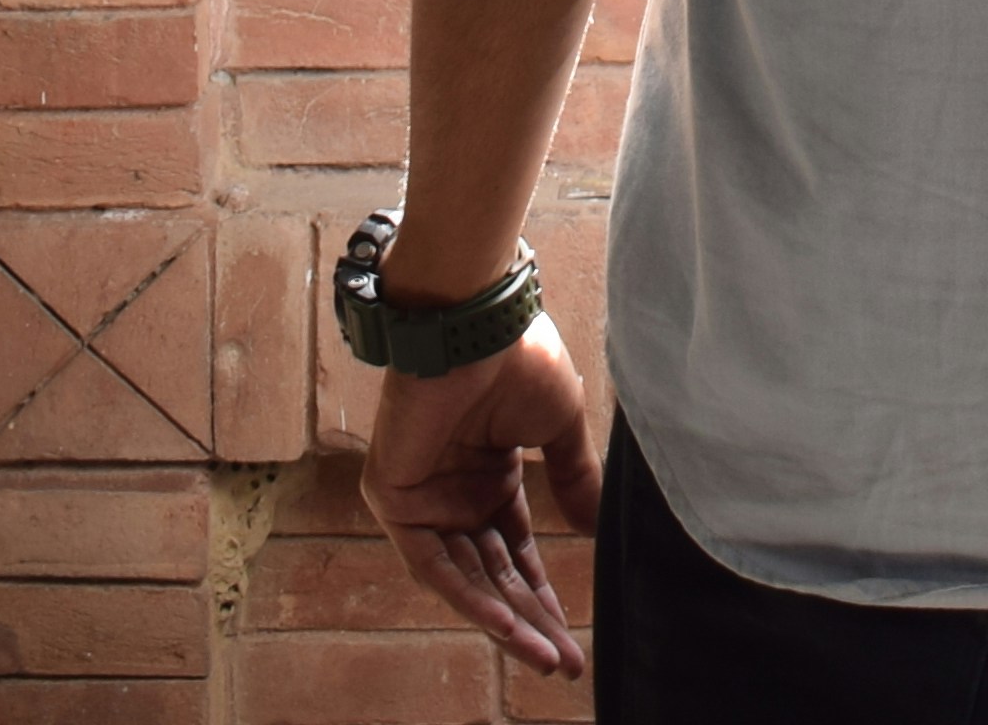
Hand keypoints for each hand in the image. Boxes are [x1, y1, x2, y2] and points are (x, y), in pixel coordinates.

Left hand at [363, 317, 607, 679]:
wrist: (477, 324)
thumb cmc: (519, 358)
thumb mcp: (559, 428)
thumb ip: (571, 478)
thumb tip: (593, 525)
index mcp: (490, 472)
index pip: (516, 551)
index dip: (543, 595)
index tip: (573, 637)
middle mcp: (454, 491)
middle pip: (493, 574)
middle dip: (529, 621)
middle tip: (564, 663)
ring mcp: (422, 497)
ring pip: (464, 578)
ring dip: (504, 620)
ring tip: (545, 657)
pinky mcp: (393, 496)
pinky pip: (432, 563)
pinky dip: (468, 596)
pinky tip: (505, 625)